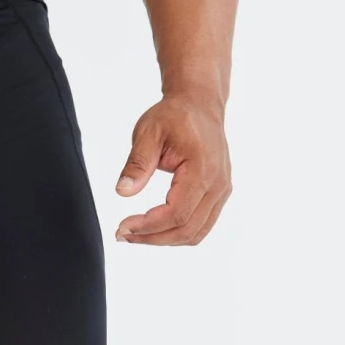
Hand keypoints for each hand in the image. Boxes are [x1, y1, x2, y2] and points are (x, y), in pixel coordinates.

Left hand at [113, 94, 231, 245]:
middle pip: (186, 230)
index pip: (176, 214)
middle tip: (122, 235)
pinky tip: (153, 228)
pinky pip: (199, 226)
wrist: (199, 105)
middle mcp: (218, 185)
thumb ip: (137, 164)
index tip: (122, 227)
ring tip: (134, 234)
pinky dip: (176, 233)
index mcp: (203, 170)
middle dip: (151, 238)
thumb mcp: (148, 133)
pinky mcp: (218, 195)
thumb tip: (123, 192)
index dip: (147, 227)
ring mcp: (221, 192)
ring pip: (194, 234)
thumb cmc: (175, 116)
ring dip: (163, 240)